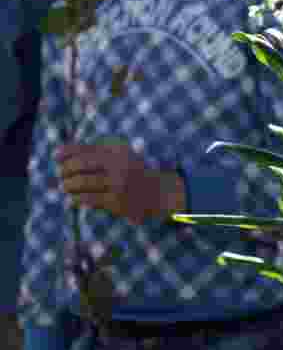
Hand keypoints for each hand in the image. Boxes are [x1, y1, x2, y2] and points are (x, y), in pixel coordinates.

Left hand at [57, 143, 185, 223]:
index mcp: (118, 151)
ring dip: (68, 185)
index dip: (66, 151)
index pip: (85, 148)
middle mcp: (118, 165)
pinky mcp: (116, 201)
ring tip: (65, 186)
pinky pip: (88, 199)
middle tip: (61, 174)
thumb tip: (58, 153)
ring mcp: (117, 184)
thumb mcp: (119, 155)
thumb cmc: (131, 171)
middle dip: (65, 170)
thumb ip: (93, 152)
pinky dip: (75, 199)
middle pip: (80, 164)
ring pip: (81, 183)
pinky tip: (73, 199)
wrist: (159, 192)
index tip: (56, 156)